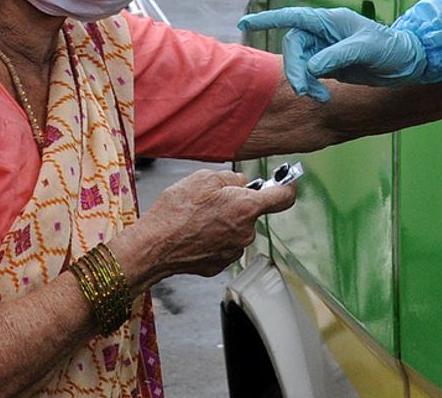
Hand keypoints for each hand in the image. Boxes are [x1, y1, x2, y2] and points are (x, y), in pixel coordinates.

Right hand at [128, 168, 295, 279]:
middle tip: (214, 199)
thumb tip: (242, 183)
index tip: (286, 183)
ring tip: (198, 218)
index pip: (284, 198)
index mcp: (246, 207)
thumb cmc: (176, 212)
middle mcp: (245, 232)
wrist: (153, 246)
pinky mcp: (220, 264)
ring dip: (225, 221)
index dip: (288, 187)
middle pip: (253, 213)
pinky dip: (214, 237)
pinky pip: (224, 244)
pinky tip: (195, 233)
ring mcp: (233, 251)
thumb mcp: (204, 178)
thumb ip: (231, 178)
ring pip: (237, 229)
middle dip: (239, 204)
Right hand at [239, 7, 426, 101]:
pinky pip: (309, 75)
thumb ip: (338, 55)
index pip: (294, 17)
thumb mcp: (366, 48)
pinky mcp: (330, 65)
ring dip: (304, 81)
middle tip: (304, 89)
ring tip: (319, 95)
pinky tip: (323, 96)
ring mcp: (326, 49)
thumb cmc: (391, 47)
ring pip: (299, 64)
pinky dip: (312, 87)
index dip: (269, 19)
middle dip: (294, 69)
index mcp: (330, 21)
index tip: (245, 23)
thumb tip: (313, 66)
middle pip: (293, 47)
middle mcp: (324, 32)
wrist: (407, 64)